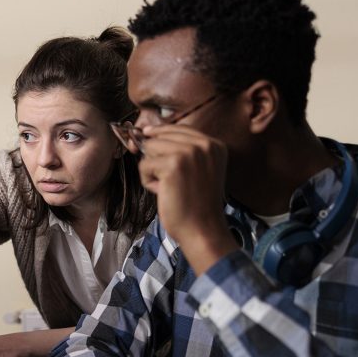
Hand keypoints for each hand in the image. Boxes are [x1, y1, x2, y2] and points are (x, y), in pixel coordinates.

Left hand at [138, 125, 236, 274]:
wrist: (202, 229)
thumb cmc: (195, 204)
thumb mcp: (198, 169)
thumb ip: (183, 150)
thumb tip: (147, 133)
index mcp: (213, 144)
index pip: (177, 128)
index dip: (159, 133)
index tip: (146, 134)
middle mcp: (204, 144)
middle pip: (160, 136)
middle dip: (156, 157)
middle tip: (169, 180)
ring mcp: (188, 153)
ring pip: (149, 148)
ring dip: (151, 169)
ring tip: (167, 186)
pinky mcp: (172, 164)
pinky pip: (144, 165)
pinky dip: (148, 181)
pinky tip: (163, 192)